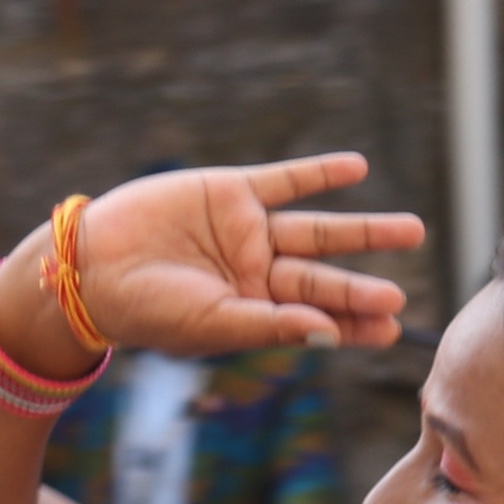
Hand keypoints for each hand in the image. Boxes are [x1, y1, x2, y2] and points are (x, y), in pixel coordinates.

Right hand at [55, 156, 422, 363]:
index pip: (315, 316)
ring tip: (411, 231)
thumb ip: (271, 325)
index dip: (353, 322)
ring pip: (318, 229)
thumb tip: (328, 334)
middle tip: (402, 293)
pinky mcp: (231, 190)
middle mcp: (257, 270)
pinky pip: (285, 180)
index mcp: (254, 309)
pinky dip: (320, 173)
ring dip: (362, 229)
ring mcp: (247, 229)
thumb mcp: (214, 323)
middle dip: (362, 284)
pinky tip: (357, 169)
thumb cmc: (148, 309)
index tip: (391, 328)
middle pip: (324, 275)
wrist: (93, 264)